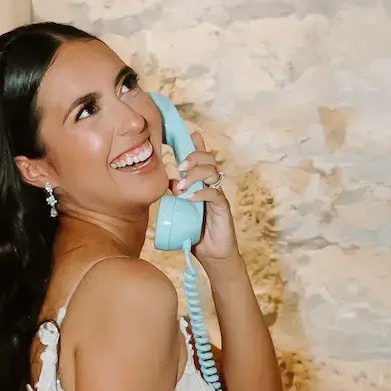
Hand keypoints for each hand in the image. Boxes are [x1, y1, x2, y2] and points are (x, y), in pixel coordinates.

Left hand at [170, 131, 238, 263]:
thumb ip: (177, 197)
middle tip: (179, 166)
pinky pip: (215, 194)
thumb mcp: (182, 212)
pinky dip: (201, 193)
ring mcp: (219, 196)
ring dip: (195, 175)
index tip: (190, 134)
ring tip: (181, 186)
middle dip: (195, 157)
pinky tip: (190, 197)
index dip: (198, 145)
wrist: (213, 255)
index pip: (203, 159)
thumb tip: (167, 184)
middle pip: (209, 160)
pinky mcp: (223, 209)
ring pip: (213, 173)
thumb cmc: (197, 233)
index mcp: (203, 184)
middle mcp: (212, 186)